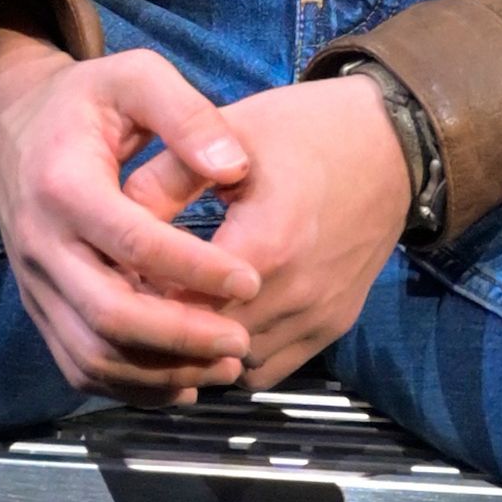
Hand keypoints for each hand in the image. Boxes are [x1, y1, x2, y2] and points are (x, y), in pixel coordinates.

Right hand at [0, 36, 262, 402]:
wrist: (12, 129)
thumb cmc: (87, 102)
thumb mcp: (135, 77)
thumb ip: (187, 115)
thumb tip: (234, 168)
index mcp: (63, 185)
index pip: (134, 242)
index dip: (197, 267)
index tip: (252, 279)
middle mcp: (40, 245)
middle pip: (109, 314)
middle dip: (182, 336)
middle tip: (242, 339)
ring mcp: (35, 285)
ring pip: (93, 354)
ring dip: (161, 372)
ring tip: (225, 365)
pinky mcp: (40, 309)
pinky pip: (79, 366)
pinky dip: (133, 386)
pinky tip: (186, 382)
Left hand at [120, 70, 411, 386]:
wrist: (392, 147)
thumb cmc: (304, 132)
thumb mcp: (229, 135)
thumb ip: (166, 177)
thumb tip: (110, 220)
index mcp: (267, 244)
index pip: (182, 303)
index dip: (142, 296)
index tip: (117, 276)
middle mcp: (297, 294)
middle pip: (207, 344)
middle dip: (165, 329)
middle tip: (136, 300)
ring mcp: (319, 317)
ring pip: (236, 367)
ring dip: (201, 350)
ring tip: (172, 313)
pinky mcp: (333, 327)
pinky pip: (271, 370)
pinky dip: (238, 358)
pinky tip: (215, 323)